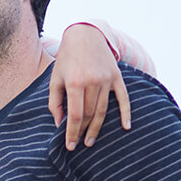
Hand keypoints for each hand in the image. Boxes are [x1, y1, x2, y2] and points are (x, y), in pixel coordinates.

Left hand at [49, 23, 131, 149]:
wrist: (86, 35)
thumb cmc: (67, 59)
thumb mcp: (55, 79)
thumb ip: (54, 102)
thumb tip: (59, 123)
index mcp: (75, 82)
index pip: (75, 115)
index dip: (72, 132)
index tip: (70, 145)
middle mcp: (92, 81)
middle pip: (89, 114)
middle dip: (83, 131)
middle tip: (80, 144)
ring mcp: (107, 79)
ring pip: (103, 110)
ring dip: (97, 127)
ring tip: (91, 140)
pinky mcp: (117, 77)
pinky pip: (123, 98)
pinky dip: (125, 113)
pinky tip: (126, 127)